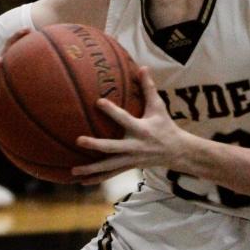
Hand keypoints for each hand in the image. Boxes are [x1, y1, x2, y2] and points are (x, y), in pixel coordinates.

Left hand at [72, 68, 188, 183]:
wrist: (176, 151)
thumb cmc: (165, 126)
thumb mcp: (159, 106)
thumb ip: (148, 88)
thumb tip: (142, 67)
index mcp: (141, 129)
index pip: (124, 119)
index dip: (112, 111)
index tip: (98, 101)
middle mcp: (135, 146)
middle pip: (112, 147)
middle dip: (96, 145)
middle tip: (79, 140)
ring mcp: (131, 159)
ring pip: (109, 166)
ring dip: (91, 169)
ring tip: (73, 170)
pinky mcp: (128, 167)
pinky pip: (110, 174)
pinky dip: (96, 178)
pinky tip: (81, 181)